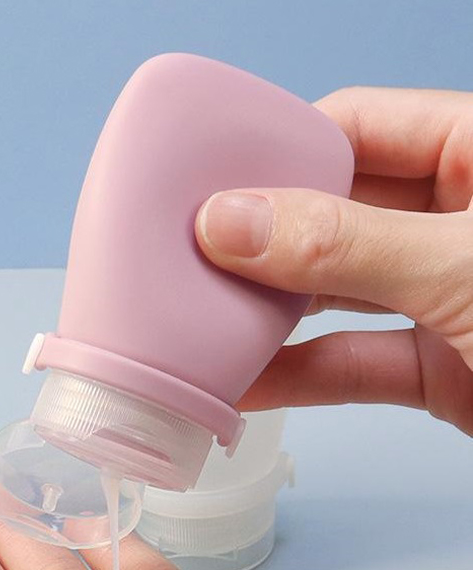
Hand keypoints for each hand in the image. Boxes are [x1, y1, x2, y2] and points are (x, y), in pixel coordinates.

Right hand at [195, 87, 472, 435]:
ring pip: (334, 294)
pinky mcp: (438, 369)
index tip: (205, 185)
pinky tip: (241, 384)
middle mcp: (458, 221)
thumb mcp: (466, 269)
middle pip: (333, 212)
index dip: (278, 150)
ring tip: (196, 320)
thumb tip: (230, 221)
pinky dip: (297, 377)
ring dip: (268, 314)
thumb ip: (345, 246)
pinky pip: (350, 363)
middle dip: (258, 240)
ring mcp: (444, 297)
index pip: (359, 126)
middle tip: (183, 257)